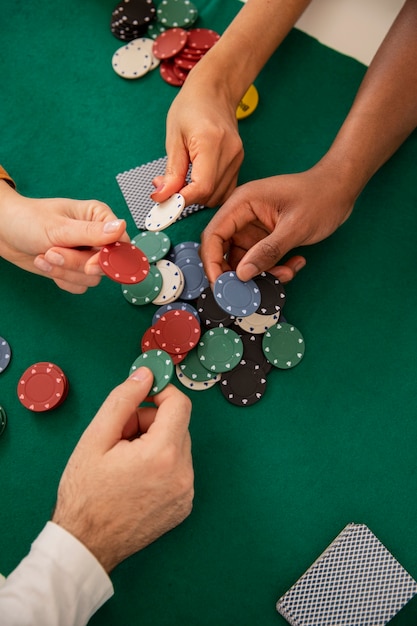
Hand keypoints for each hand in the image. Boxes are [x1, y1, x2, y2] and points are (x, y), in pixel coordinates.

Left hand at [0, 180, 128, 292]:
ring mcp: (86, 254)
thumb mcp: (59, 227)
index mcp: (99, 217)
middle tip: (54, 253)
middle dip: (76, 264)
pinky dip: (61, 278)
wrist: (3, 232)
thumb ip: (92, 231)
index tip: (91, 265)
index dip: (109, 258)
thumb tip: (121, 227)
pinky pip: (79, 285)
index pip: (120, 243)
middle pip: (105, 265)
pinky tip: (46, 263)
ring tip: (45, 256)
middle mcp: (96, 236)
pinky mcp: (75, 269)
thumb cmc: (27, 220)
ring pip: (91, 278)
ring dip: (65, 271)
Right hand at [52, 368, 193, 572]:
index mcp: (163, 455)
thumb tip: (146, 374)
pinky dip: (161, 465)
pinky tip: (136, 479)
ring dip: (155, 444)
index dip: (160, 393)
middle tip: (120, 439)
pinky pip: (179, 469)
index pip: (179, 404)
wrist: (85, 544)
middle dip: (149, 422)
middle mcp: (183, 474)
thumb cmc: (85, 493)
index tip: (141, 396)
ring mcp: (186, 493)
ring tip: (125, 462)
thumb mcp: (96, 438)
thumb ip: (123, 399)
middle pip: (177, 425)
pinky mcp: (184, 506)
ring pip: (178, 447)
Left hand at [150, 63, 243, 207]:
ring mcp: (237, 160)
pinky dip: (207, 193)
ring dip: (196, 197)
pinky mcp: (238, 164)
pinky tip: (195, 182)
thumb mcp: (173, 137)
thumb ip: (171, 171)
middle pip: (209, 195)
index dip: (182, 200)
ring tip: (181, 182)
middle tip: (167, 187)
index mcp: (212, 142)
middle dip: (186, 198)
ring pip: (217, 197)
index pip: (201, 186)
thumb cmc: (191, 108)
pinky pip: (224, 190)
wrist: (214, 92)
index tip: (164, 204)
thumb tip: (162, 197)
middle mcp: (230, 153)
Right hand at [200, 163, 354, 283]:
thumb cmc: (321, 197)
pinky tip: (294, 264)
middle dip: (237, 273)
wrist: (341, 189)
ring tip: (286, 272)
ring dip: (261, 273)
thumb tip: (242, 274)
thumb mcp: (295, 227)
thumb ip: (267, 251)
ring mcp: (253, 227)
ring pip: (243, 260)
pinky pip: (260, 260)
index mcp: (242, 203)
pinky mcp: (264, 237)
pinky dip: (273, 269)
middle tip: (253, 289)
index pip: (213, 235)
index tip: (222, 285)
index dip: (212, 263)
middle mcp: (242, 215)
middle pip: (223, 251)